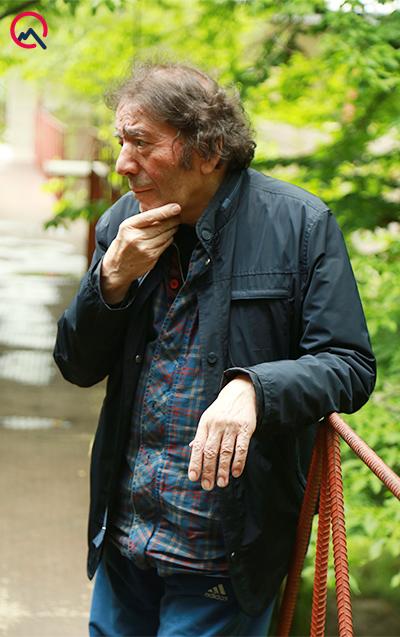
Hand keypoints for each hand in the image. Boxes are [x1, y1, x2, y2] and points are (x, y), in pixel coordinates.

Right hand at [101, 203, 180, 303]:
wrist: (118, 267)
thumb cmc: (124, 244)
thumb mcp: (126, 228)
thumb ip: (141, 220)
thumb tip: (162, 210)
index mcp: (129, 226)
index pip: (151, 216)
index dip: (166, 211)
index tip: (177, 207)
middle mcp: (136, 237)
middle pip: (162, 225)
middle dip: (173, 220)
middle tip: (178, 216)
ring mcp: (145, 248)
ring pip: (167, 235)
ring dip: (173, 229)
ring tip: (174, 225)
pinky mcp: (152, 257)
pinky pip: (166, 244)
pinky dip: (169, 239)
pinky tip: (168, 236)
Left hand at [188, 375, 256, 490]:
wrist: (241, 392)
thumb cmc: (222, 410)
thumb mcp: (208, 418)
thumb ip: (201, 435)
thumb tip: (191, 449)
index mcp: (205, 424)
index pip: (198, 446)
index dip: (195, 463)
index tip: (194, 478)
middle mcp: (216, 425)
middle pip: (211, 451)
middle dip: (208, 470)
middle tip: (208, 486)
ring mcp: (231, 427)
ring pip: (225, 452)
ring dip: (223, 469)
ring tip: (221, 483)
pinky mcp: (246, 428)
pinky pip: (242, 447)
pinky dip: (238, 462)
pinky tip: (235, 473)